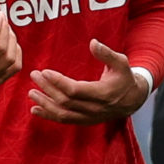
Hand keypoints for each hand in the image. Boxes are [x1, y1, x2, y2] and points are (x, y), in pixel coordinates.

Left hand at [28, 39, 149, 124]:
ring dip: (45, 103)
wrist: (133, 99)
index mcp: (102, 93)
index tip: (45, 71)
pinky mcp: (84, 121)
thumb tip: (93, 42)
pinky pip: (64, 120)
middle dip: (47, 88)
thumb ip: (106, 53)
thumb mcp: (121, 62)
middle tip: (34, 75)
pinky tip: (35, 109)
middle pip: (65, 101)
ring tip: (31, 92)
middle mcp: (94, 108)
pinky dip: (49, 115)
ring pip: (62, 113)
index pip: (74, 90)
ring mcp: (89, 117)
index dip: (58, 82)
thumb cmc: (125, 77)